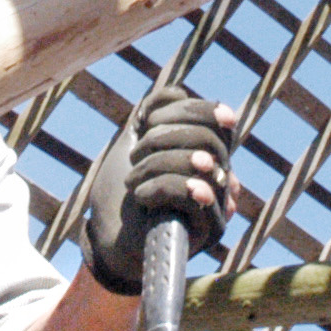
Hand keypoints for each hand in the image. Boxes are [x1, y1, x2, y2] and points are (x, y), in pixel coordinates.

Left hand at [82, 83, 231, 294]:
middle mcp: (223, 175)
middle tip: (134, 154)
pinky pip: (194, 193)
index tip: (144, 121)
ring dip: (154, 165)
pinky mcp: (209, 230)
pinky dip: (160, 187)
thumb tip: (178, 93)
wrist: (108, 237)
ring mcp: (220, 203)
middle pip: (209, 138)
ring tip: (131, 181)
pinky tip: (141, 195)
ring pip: (202, 163)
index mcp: (210, 151)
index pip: (217, 118)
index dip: (181, 111)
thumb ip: (154, 110)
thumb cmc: (123, 187)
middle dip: (161, 138)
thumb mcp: (133, 139)